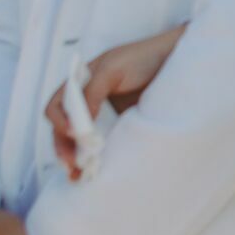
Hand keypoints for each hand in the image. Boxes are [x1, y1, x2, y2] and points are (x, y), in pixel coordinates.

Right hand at [45, 25, 186, 178]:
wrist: (178, 61)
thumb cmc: (144, 58)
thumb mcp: (113, 69)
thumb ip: (92, 91)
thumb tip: (76, 123)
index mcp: (80, 83)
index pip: (56, 106)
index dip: (59, 121)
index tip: (73, 133)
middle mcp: (87, 101)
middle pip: (64, 129)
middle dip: (64, 147)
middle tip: (72, 165)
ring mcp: (103, 116)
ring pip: (80, 141)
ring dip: (76, 158)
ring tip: (79, 176)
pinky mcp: (119, 128)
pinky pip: (102, 145)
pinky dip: (95, 159)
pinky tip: (94, 172)